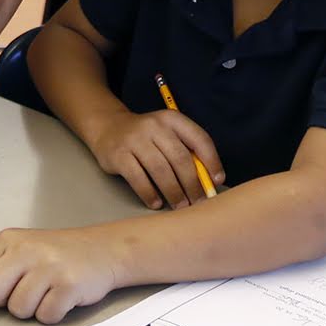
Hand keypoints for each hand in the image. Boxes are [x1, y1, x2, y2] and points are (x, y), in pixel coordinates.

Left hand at [0, 227, 120, 323]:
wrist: (103, 249)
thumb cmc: (58, 253)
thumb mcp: (23, 249)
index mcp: (9, 240)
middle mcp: (26, 250)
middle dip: (3, 301)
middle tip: (23, 290)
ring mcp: (48, 266)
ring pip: (17, 309)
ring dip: (31, 308)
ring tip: (47, 290)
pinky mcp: (68, 284)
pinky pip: (45, 316)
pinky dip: (51, 313)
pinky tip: (62, 296)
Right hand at [84, 110, 222, 209]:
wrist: (108, 127)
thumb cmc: (147, 137)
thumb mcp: (167, 134)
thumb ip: (186, 151)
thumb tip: (208, 181)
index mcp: (172, 119)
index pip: (199, 139)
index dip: (212, 161)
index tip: (217, 181)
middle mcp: (154, 126)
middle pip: (180, 158)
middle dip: (192, 184)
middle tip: (197, 202)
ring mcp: (135, 139)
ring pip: (160, 170)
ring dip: (174, 192)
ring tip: (180, 206)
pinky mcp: (119, 154)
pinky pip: (138, 179)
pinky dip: (150, 194)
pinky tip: (157, 203)